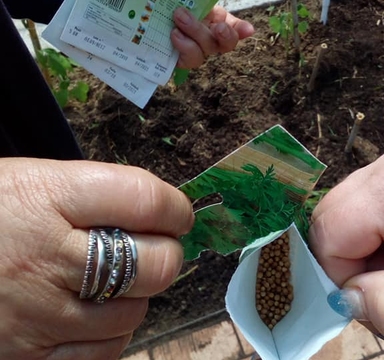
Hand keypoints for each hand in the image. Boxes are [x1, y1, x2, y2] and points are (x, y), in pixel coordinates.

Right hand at [0, 158, 193, 358]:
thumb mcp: (31, 182)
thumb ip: (96, 196)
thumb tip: (159, 213)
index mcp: (48, 198)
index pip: (146, 201)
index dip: (175, 208)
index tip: (177, 214)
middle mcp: (45, 259)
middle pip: (155, 265)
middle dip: (164, 254)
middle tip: (150, 247)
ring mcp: (37, 316)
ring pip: (133, 314)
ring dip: (134, 295)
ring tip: (107, 280)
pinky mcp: (28, 357)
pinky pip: (103, 353)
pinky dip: (108, 334)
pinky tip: (88, 313)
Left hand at [171, 6, 254, 68]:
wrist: (147, 10)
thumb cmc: (173, 4)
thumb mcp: (193, 1)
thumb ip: (202, 3)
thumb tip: (238, 22)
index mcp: (216, 21)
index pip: (235, 30)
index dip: (241, 31)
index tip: (247, 30)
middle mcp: (208, 39)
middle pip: (222, 44)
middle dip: (223, 36)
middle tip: (217, 26)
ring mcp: (193, 51)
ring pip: (202, 52)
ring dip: (195, 34)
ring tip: (179, 18)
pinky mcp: (178, 60)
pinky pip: (186, 60)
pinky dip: (183, 47)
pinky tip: (175, 35)